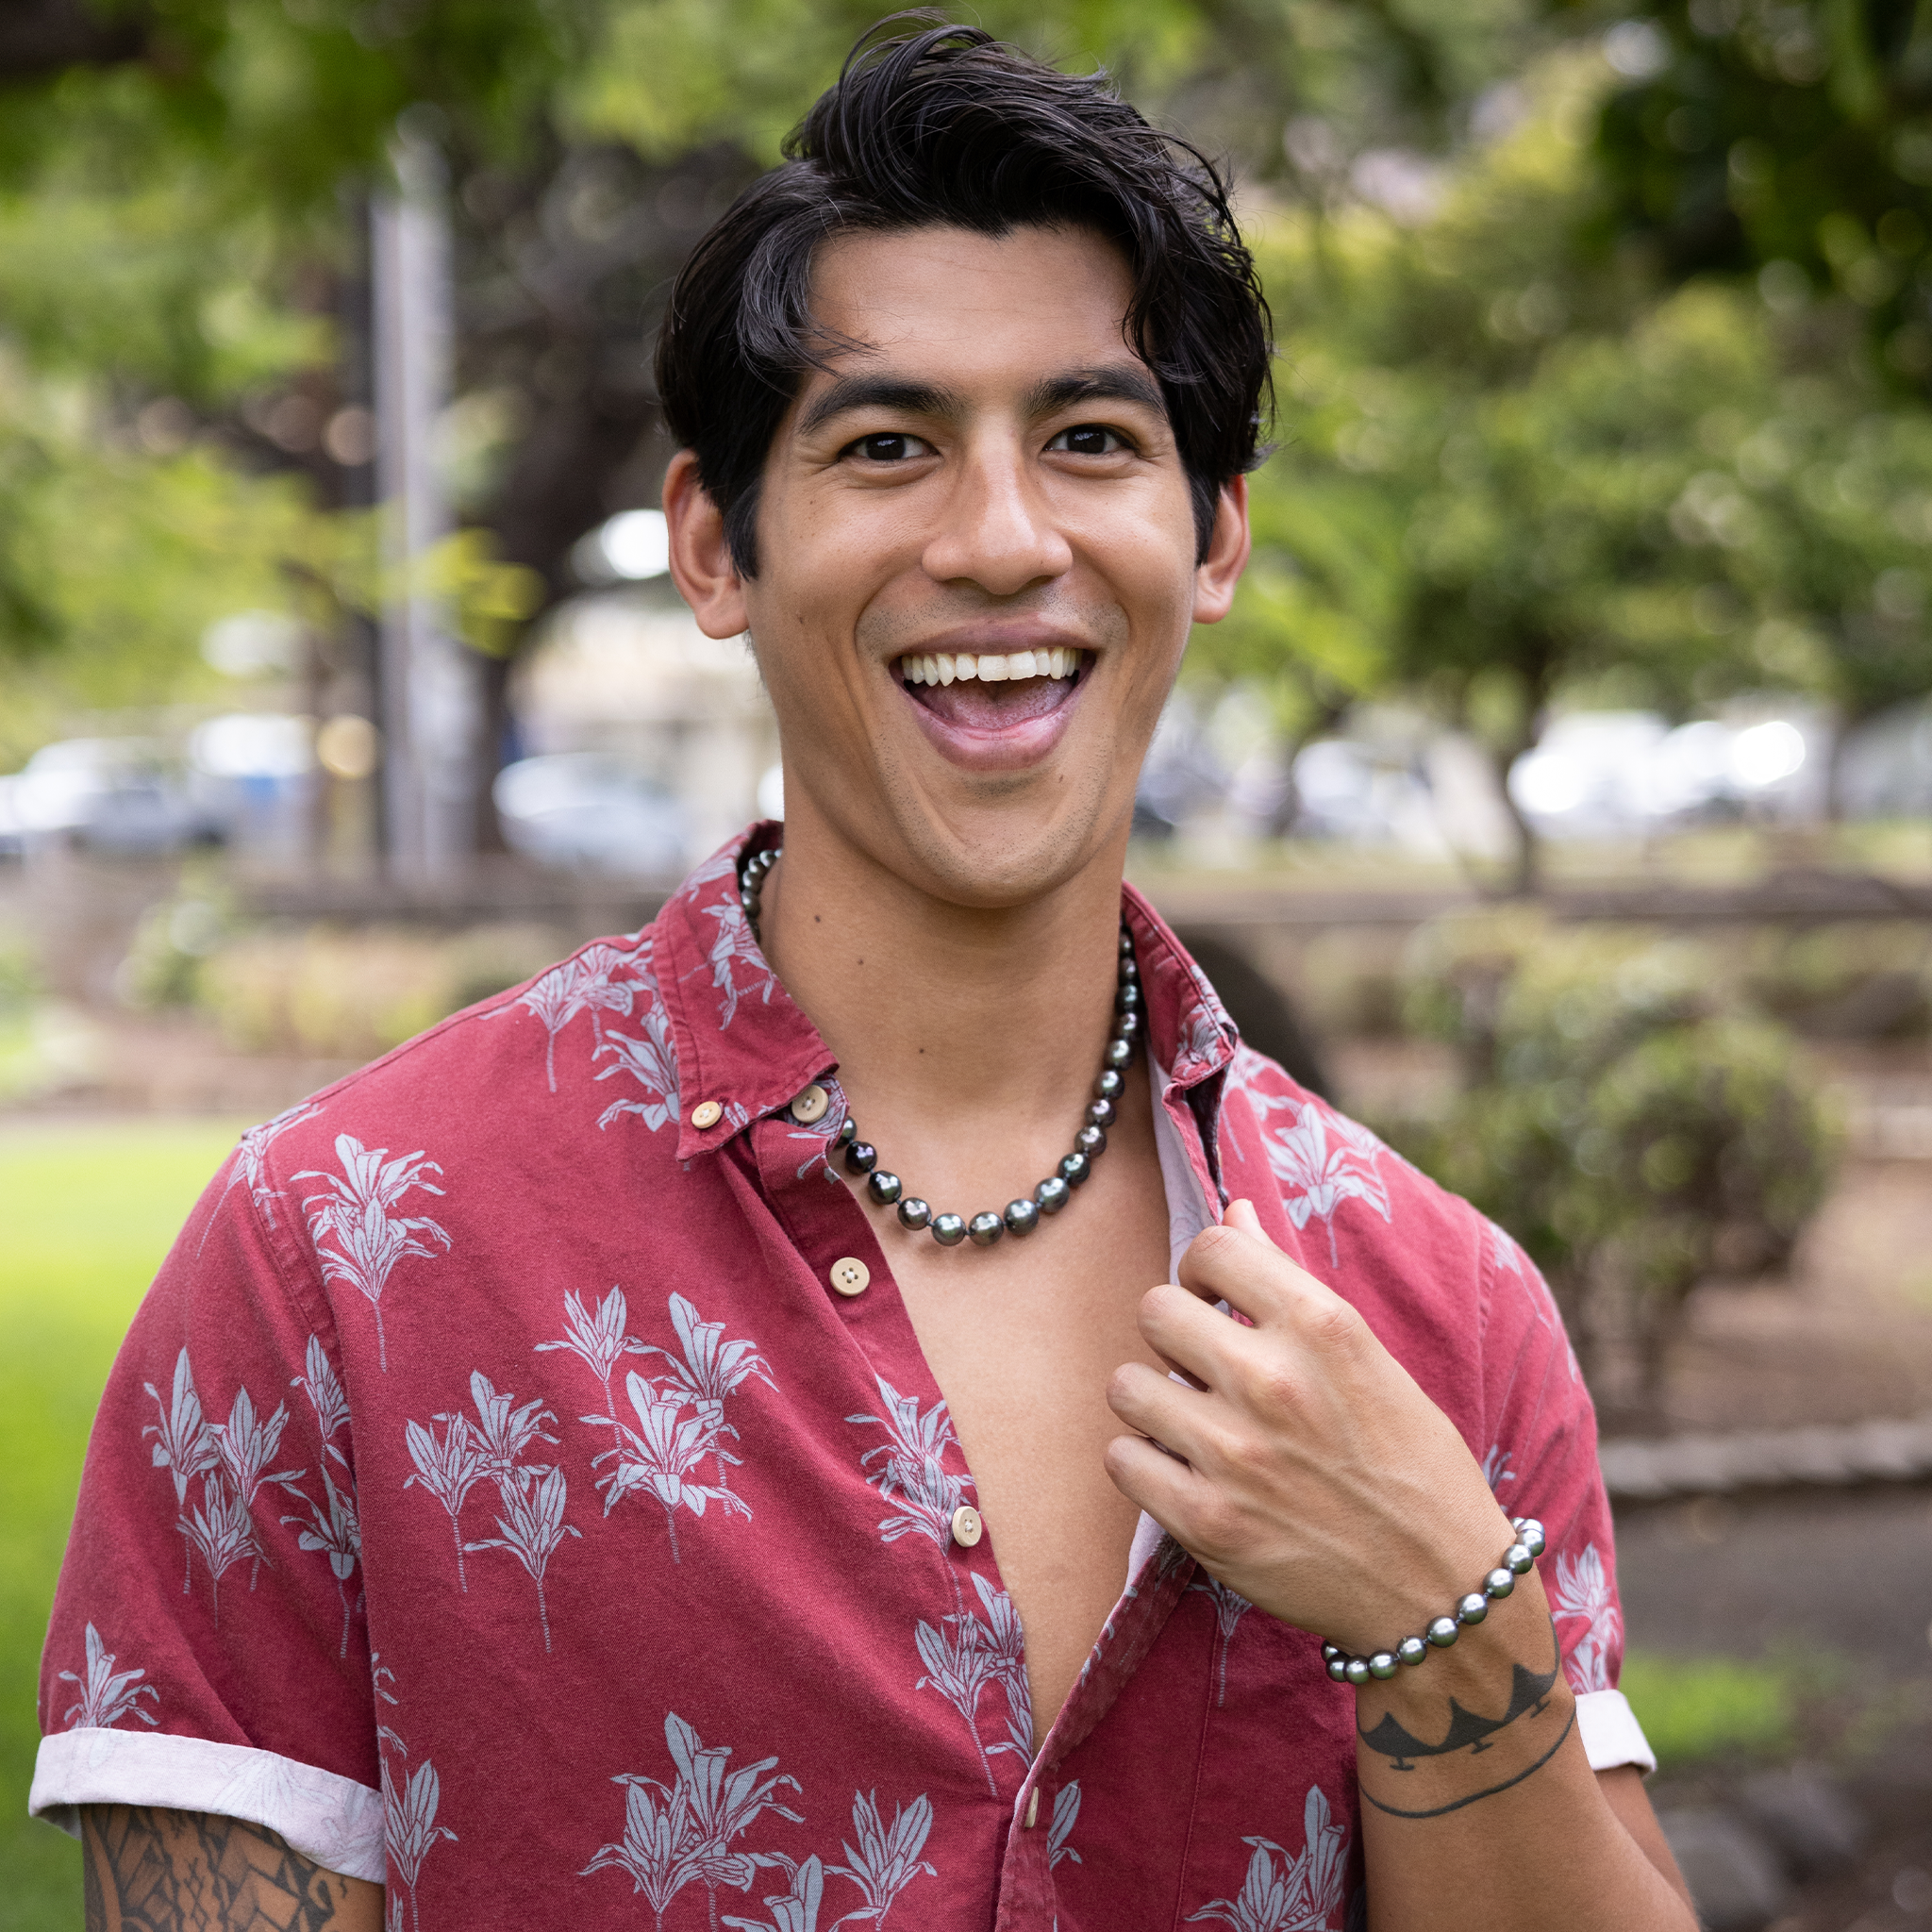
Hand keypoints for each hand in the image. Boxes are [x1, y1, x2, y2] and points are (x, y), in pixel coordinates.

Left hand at [1103, 1199, 1513, 1655]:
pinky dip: (1143, 1464)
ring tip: (1194, 1422)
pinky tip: (1184, 1471)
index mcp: (1321, 1326)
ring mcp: (1234, 1454)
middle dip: (1173, 1334)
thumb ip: (1288, 1282)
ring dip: (1152, 1400)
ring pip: (1126, 1384)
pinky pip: (1121, 1458)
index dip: (1202, 1269)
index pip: (1213, 1246)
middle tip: (1202, 1366)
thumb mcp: (1366, 1355)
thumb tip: (1232, 1211)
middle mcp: (1272, 1381)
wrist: (1438, 1588)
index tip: (1214, 1298)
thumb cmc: (1408, 1461)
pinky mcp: (1206, 1521)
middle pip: (1153, 1309)